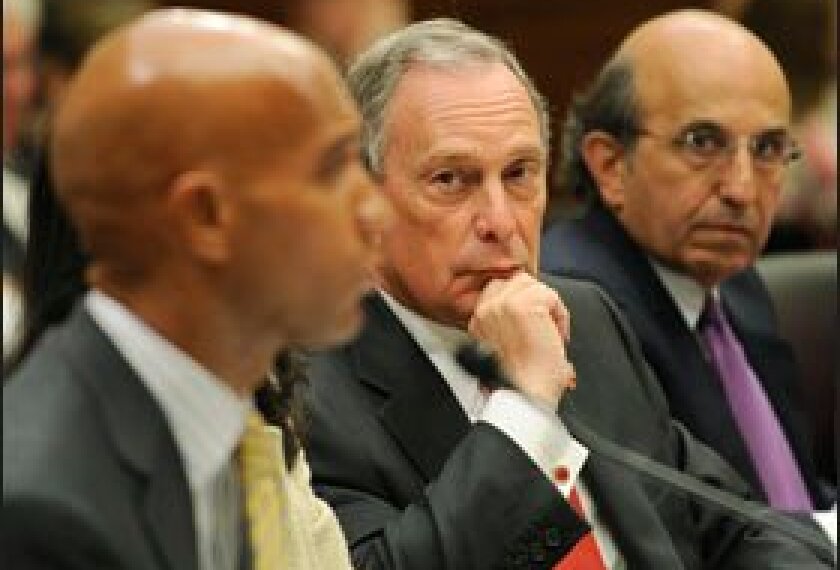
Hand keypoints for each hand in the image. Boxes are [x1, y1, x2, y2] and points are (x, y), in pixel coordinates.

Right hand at [467, 272, 575, 408]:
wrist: (526, 396)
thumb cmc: (521, 381)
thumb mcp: (502, 348)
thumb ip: (504, 324)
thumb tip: (531, 307)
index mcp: (477, 320)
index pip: (500, 289)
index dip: (524, 302)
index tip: (535, 325)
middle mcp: (486, 309)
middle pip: (517, 281)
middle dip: (537, 299)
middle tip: (546, 328)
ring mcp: (503, 304)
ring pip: (535, 285)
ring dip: (549, 307)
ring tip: (551, 332)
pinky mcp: (524, 305)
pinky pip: (551, 295)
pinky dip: (561, 315)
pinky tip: (557, 336)